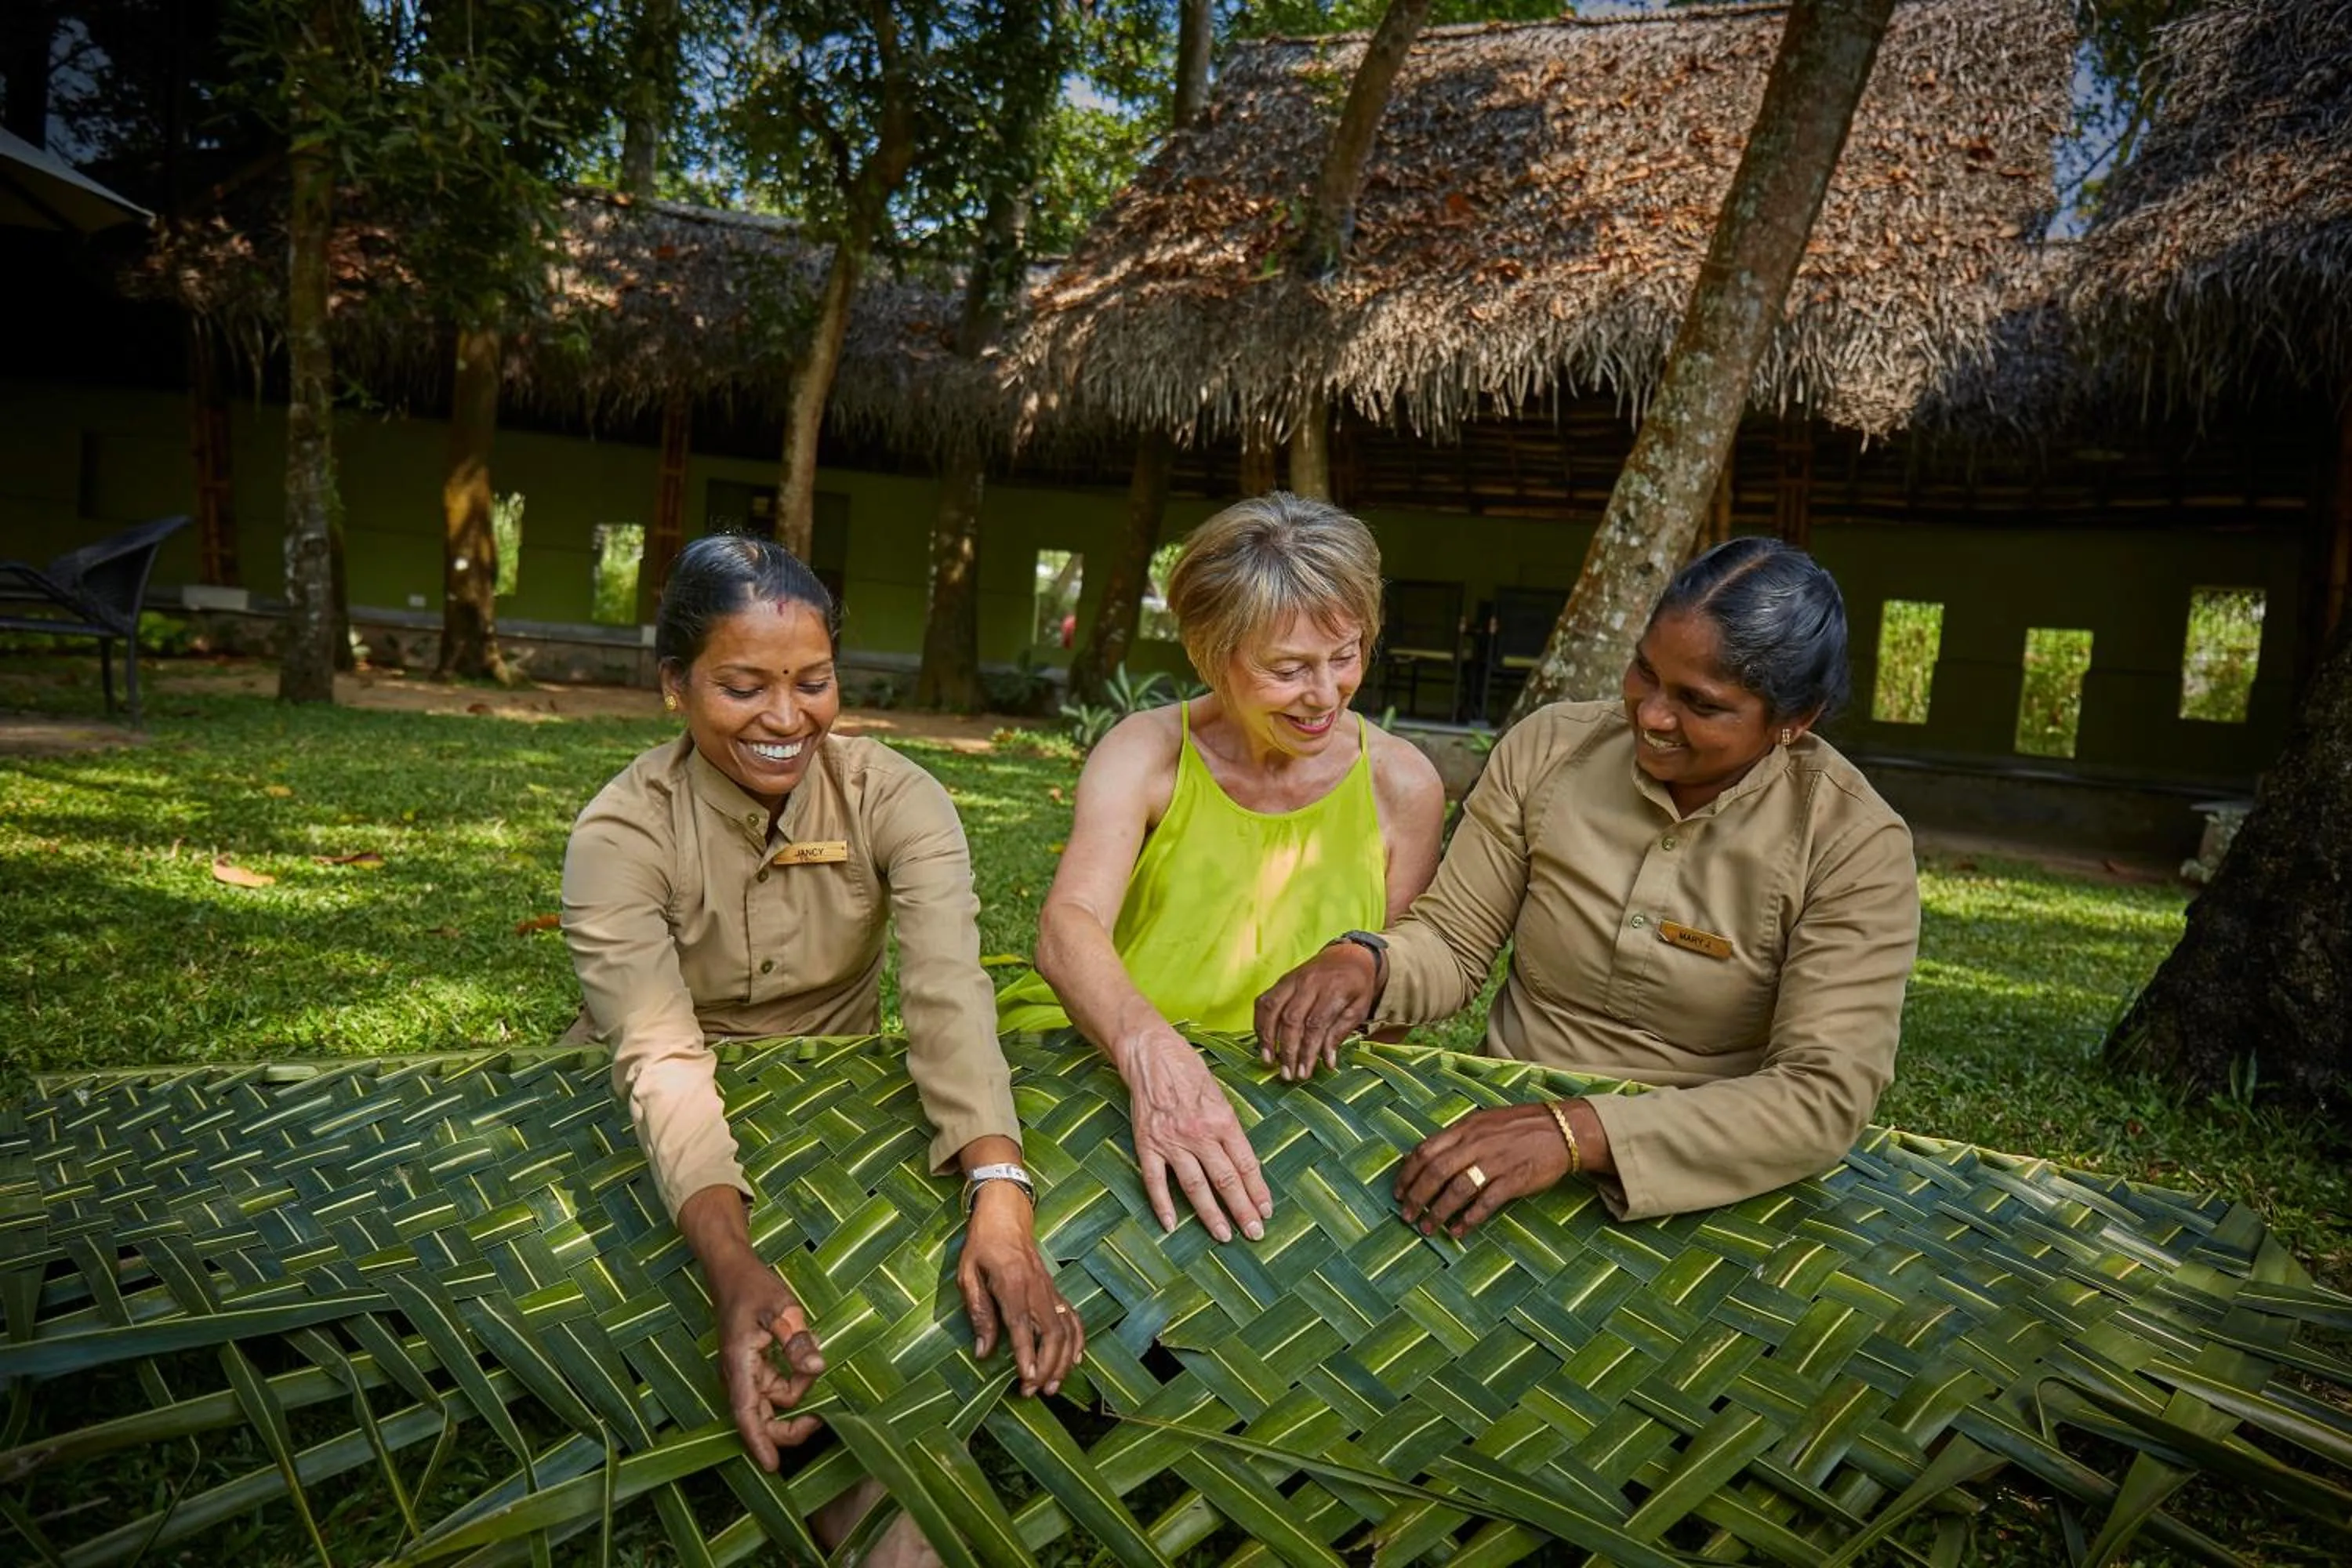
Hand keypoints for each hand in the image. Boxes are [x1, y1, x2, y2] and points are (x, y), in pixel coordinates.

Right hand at [702, 1242, 827, 1469]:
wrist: (732, 1270)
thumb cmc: (754, 1287)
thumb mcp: (782, 1308)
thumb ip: (797, 1340)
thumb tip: (818, 1366)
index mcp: (739, 1364)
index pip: (747, 1414)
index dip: (759, 1443)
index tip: (772, 1467)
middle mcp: (738, 1375)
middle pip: (763, 1417)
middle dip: (791, 1423)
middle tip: (820, 1417)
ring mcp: (745, 1372)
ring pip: (775, 1399)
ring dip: (798, 1387)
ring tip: (811, 1348)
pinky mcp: (753, 1366)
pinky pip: (777, 1384)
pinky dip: (794, 1375)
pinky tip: (804, 1348)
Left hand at [957, 1182, 1083, 1395]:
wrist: (1007, 1214)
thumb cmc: (981, 1245)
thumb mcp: (968, 1274)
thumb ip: (978, 1312)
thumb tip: (983, 1352)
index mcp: (1011, 1283)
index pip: (1021, 1325)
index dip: (1025, 1354)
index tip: (1027, 1378)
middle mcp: (1036, 1288)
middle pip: (1050, 1332)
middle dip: (1046, 1365)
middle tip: (1035, 1390)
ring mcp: (1050, 1289)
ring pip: (1065, 1329)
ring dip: (1063, 1359)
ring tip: (1053, 1385)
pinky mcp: (1055, 1290)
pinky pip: (1073, 1317)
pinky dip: (1078, 1340)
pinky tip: (1076, 1360)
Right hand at [1114, 1023, 1272, 1241]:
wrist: (1153, 1055)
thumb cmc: (1190, 1072)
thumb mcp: (1221, 1097)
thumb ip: (1229, 1130)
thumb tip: (1243, 1164)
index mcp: (1223, 1121)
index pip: (1246, 1165)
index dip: (1258, 1191)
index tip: (1267, 1212)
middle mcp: (1200, 1134)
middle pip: (1226, 1180)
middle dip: (1243, 1210)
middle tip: (1255, 1234)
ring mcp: (1173, 1141)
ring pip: (1196, 1186)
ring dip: (1211, 1214)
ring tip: (1224, 1236)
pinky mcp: (1148, 1144)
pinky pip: (1155, 1181)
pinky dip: (1162, 1205)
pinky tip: (1171, 1226)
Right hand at [1254, 941, 1377, 1080]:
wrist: (1348, 955)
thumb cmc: (1356, 986)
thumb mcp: (1359, 1009)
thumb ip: (1341, 1033)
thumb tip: (1327, 1061)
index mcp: (1334, 989)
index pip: (1316, 1024)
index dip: (1307, 1051)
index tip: (1304, 1073)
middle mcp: (1310, 982)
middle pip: (1292, 1019)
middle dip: (1287, 1050)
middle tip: (1287, 1074)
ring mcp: (1292, 979)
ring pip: (1272, 1008)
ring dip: (1267, 1037)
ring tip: (1268, 1060)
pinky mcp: (1282, 980)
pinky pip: (1264, 1000)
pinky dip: (1260, 1021)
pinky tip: (1261, 1040)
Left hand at [1394, 1103, 1574, 1240]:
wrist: (1562, 1130)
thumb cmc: (1520, 1126)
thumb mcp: (1483, 1122)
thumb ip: (1458, 1138)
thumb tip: (1430, 1157)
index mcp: (1465, 1129)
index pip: (1425, 1150)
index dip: (1406, 1174)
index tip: (1397, 1192)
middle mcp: (1476, 1144)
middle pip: (1435, 1172)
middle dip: (1416, 1197)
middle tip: (1407, 1216)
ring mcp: (1495, 1162)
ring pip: (1457, 1189)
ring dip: (1438, 1211)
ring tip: (1428, 1228)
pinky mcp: (1514, 1180)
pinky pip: (1486, 1202)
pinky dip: (1469, 1219)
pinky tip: (1458, 1230)